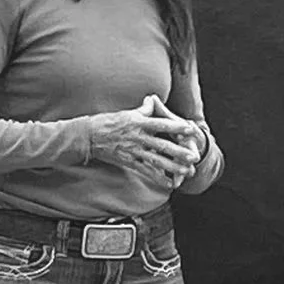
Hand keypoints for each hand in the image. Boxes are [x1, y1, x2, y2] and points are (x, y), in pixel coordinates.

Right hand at [87, 97, 202, 187]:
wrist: (89, 136)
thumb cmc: (108, 122)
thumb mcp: (128, 113)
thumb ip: (144, 109)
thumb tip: (153, 100)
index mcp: (139, 123)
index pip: (162, 124)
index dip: (176, 126)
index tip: (190, 129)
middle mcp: (138, 137)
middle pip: (162, 145)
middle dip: (179, 152)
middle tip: (194, 157)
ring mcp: (134, 151)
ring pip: (157, 160)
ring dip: (173, 167)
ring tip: (187, 172)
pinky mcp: (128, 161)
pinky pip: (145, 171)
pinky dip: (158, 177)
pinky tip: (170, 183)